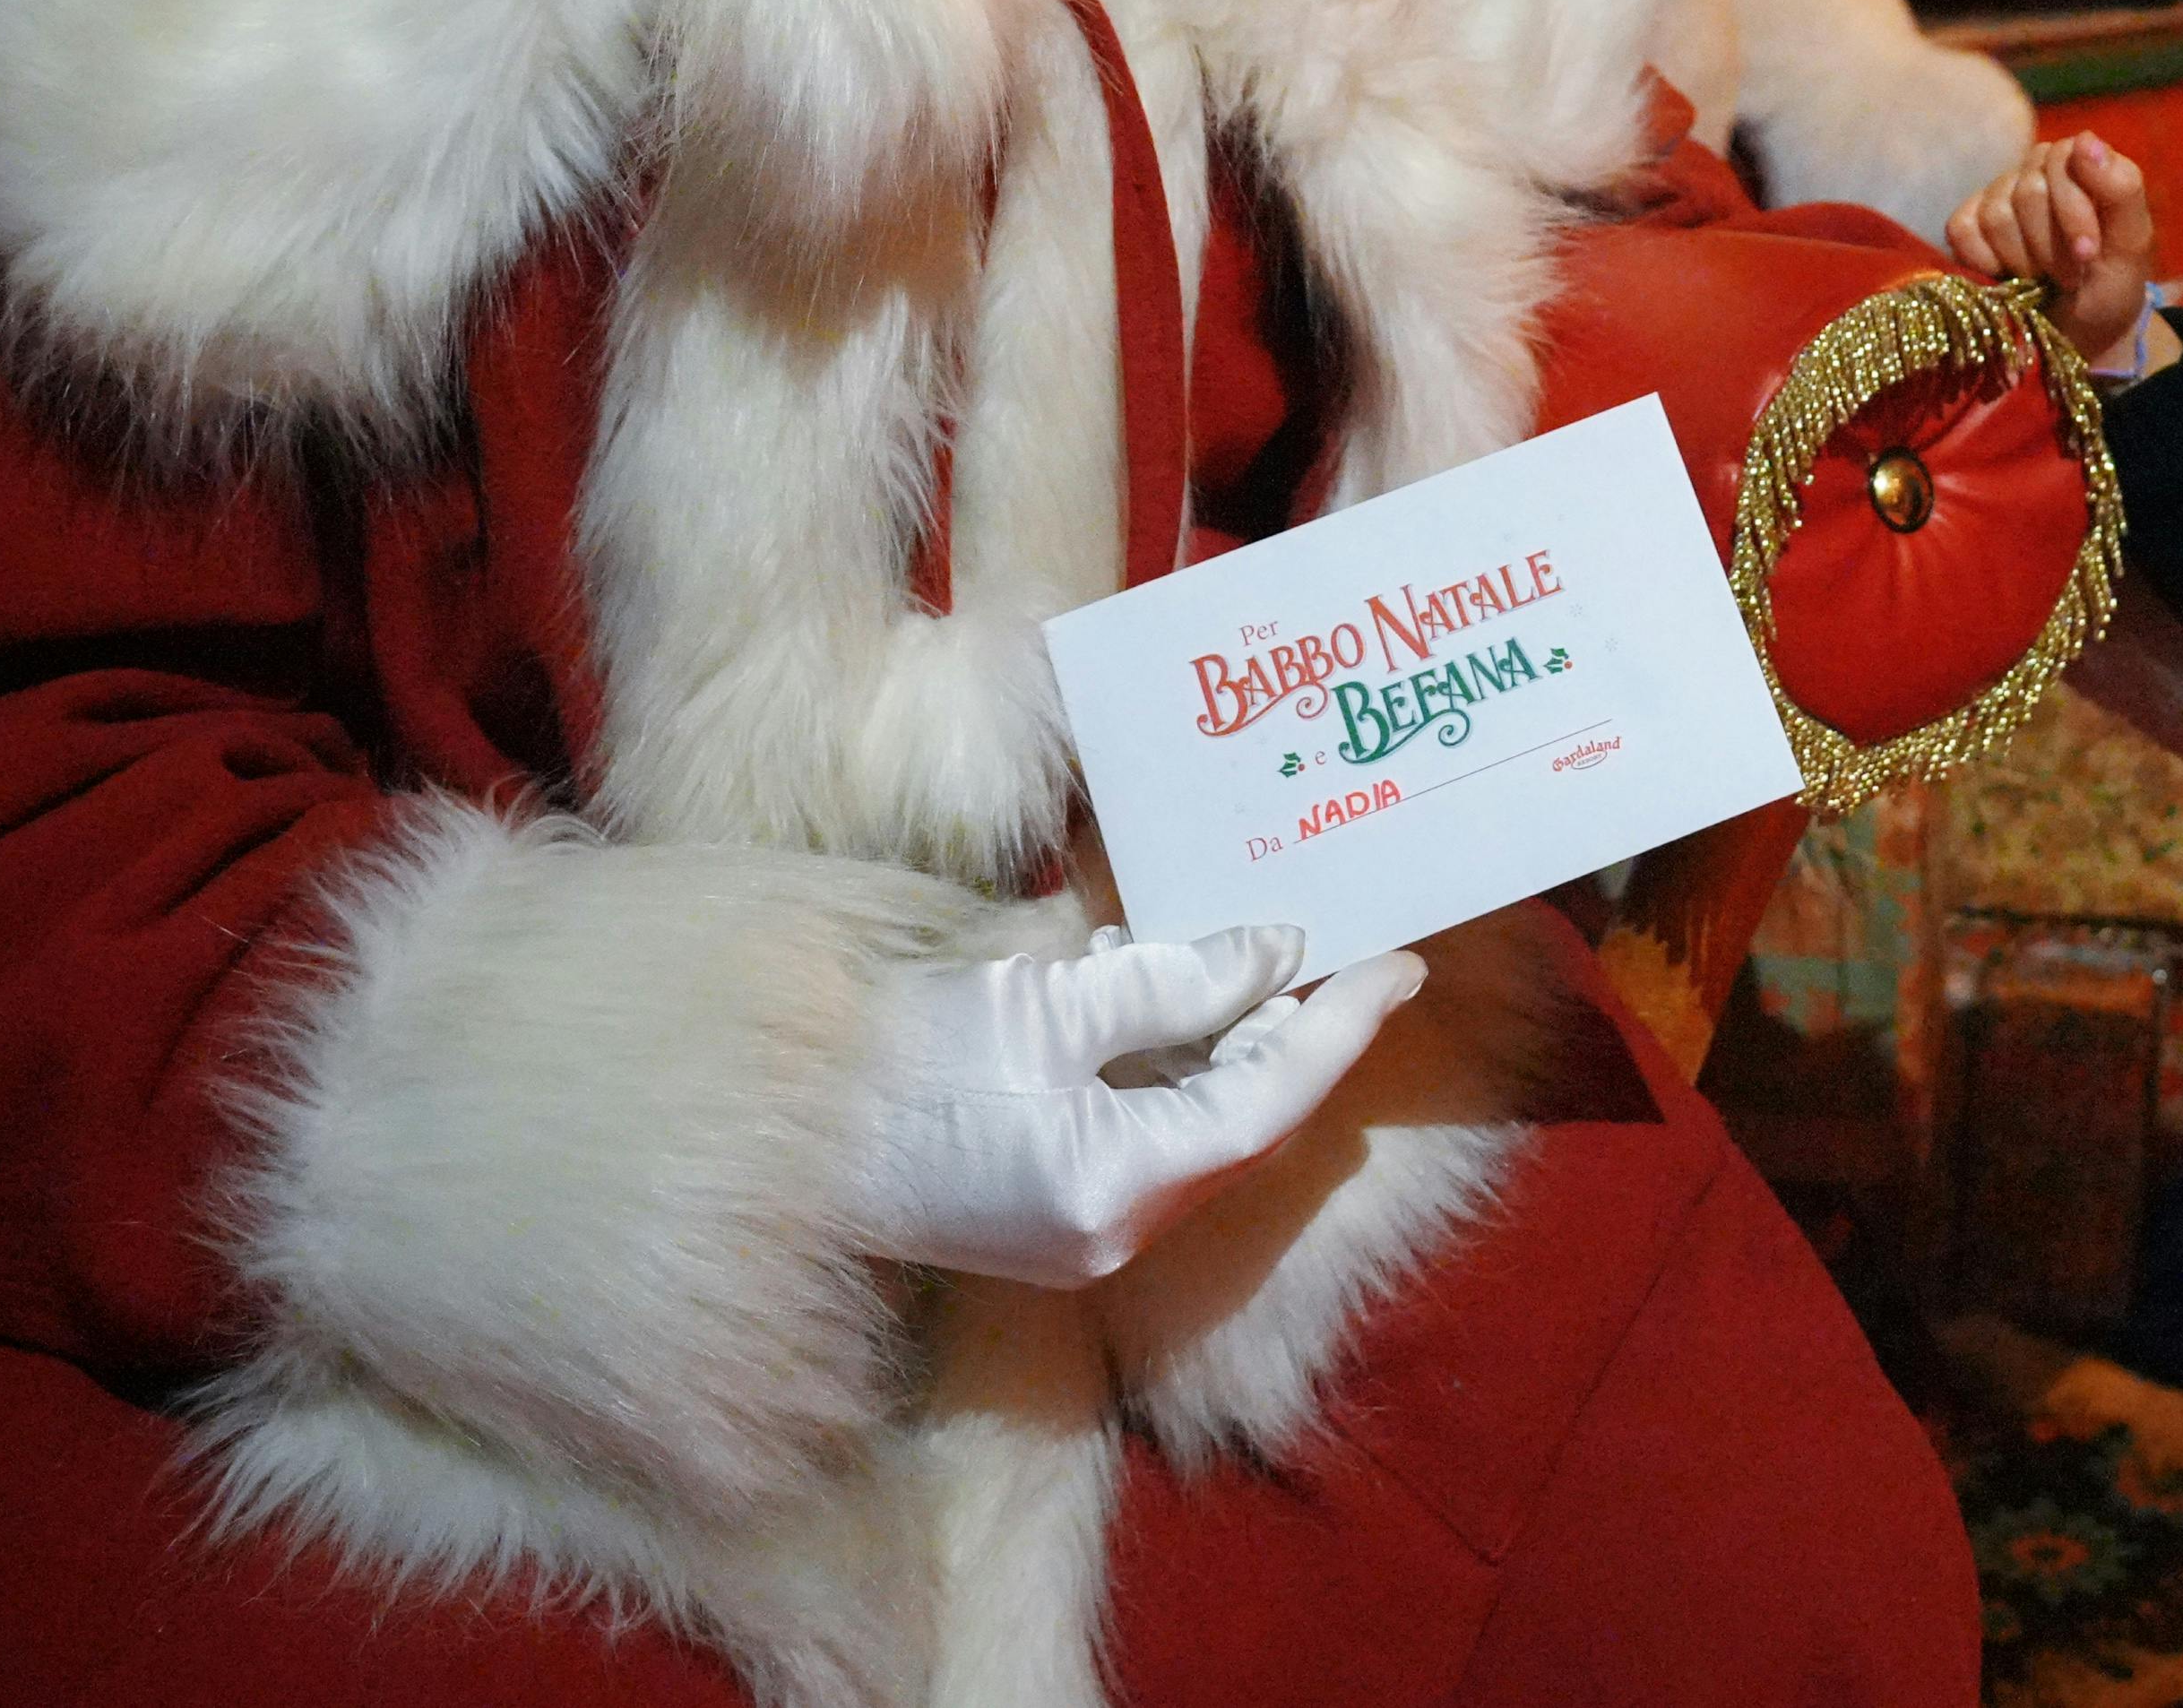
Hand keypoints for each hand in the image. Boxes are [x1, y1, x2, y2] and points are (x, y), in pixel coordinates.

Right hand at [840, 925, 1424, 1287]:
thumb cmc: (901, 1062)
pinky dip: (1180, 1070)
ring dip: (1238, 1046)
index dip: (1339, 1028)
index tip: (1398, 965)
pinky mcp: (1058, 1214)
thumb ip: (1173, 984)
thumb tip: (1277, 954)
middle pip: (1246, 1121)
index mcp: (1119, 1186)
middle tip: (1344, 950)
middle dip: (1295, 1034)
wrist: (784, 1127)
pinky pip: (1154, 1137)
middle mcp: (1117, 1231)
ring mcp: (1086, 1232)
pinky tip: (1183, 1000)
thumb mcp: (1046, 1004)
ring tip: (1269, 962)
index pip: (1269, 1100)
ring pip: (1206, 1129)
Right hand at [1947, 134, 2158, 363]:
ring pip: (1997, 216)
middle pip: (2029, 193)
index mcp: (2078, 161)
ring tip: (2043, 278)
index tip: (2089, 254)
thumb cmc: (2111, 283)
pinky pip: (1962, 231)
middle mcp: (2034, 167)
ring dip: (2025, 262)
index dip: (2074, 215)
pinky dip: (1987, 264)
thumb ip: (2121, 188)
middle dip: (2053, 247)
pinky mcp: (1966, 223)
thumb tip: (2086, 141)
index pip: (2063, 162)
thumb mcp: (2132, 242)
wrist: (2082, 331)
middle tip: (2070, 275)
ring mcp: (1996, 193)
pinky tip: (2007, 276)